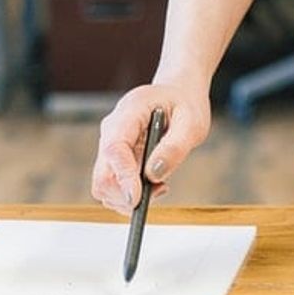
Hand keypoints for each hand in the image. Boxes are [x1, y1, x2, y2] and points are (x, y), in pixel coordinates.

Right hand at [91, 83, 210, 215]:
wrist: (176, 96)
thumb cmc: (184, 105)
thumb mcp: (191, 122)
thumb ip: (174, 147)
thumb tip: (154, 175)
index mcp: (128, 112)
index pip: (114, 148)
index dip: (123, 176)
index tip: (137, 198)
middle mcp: (111, 131)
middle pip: (102, 175)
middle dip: (125, 195)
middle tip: (159, 190)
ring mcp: (109, 146)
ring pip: (104, 186)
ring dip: (130, 197)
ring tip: (160, 184)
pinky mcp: (114, 160)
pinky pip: (113, 187)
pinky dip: (131, 195)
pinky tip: (154, 182)